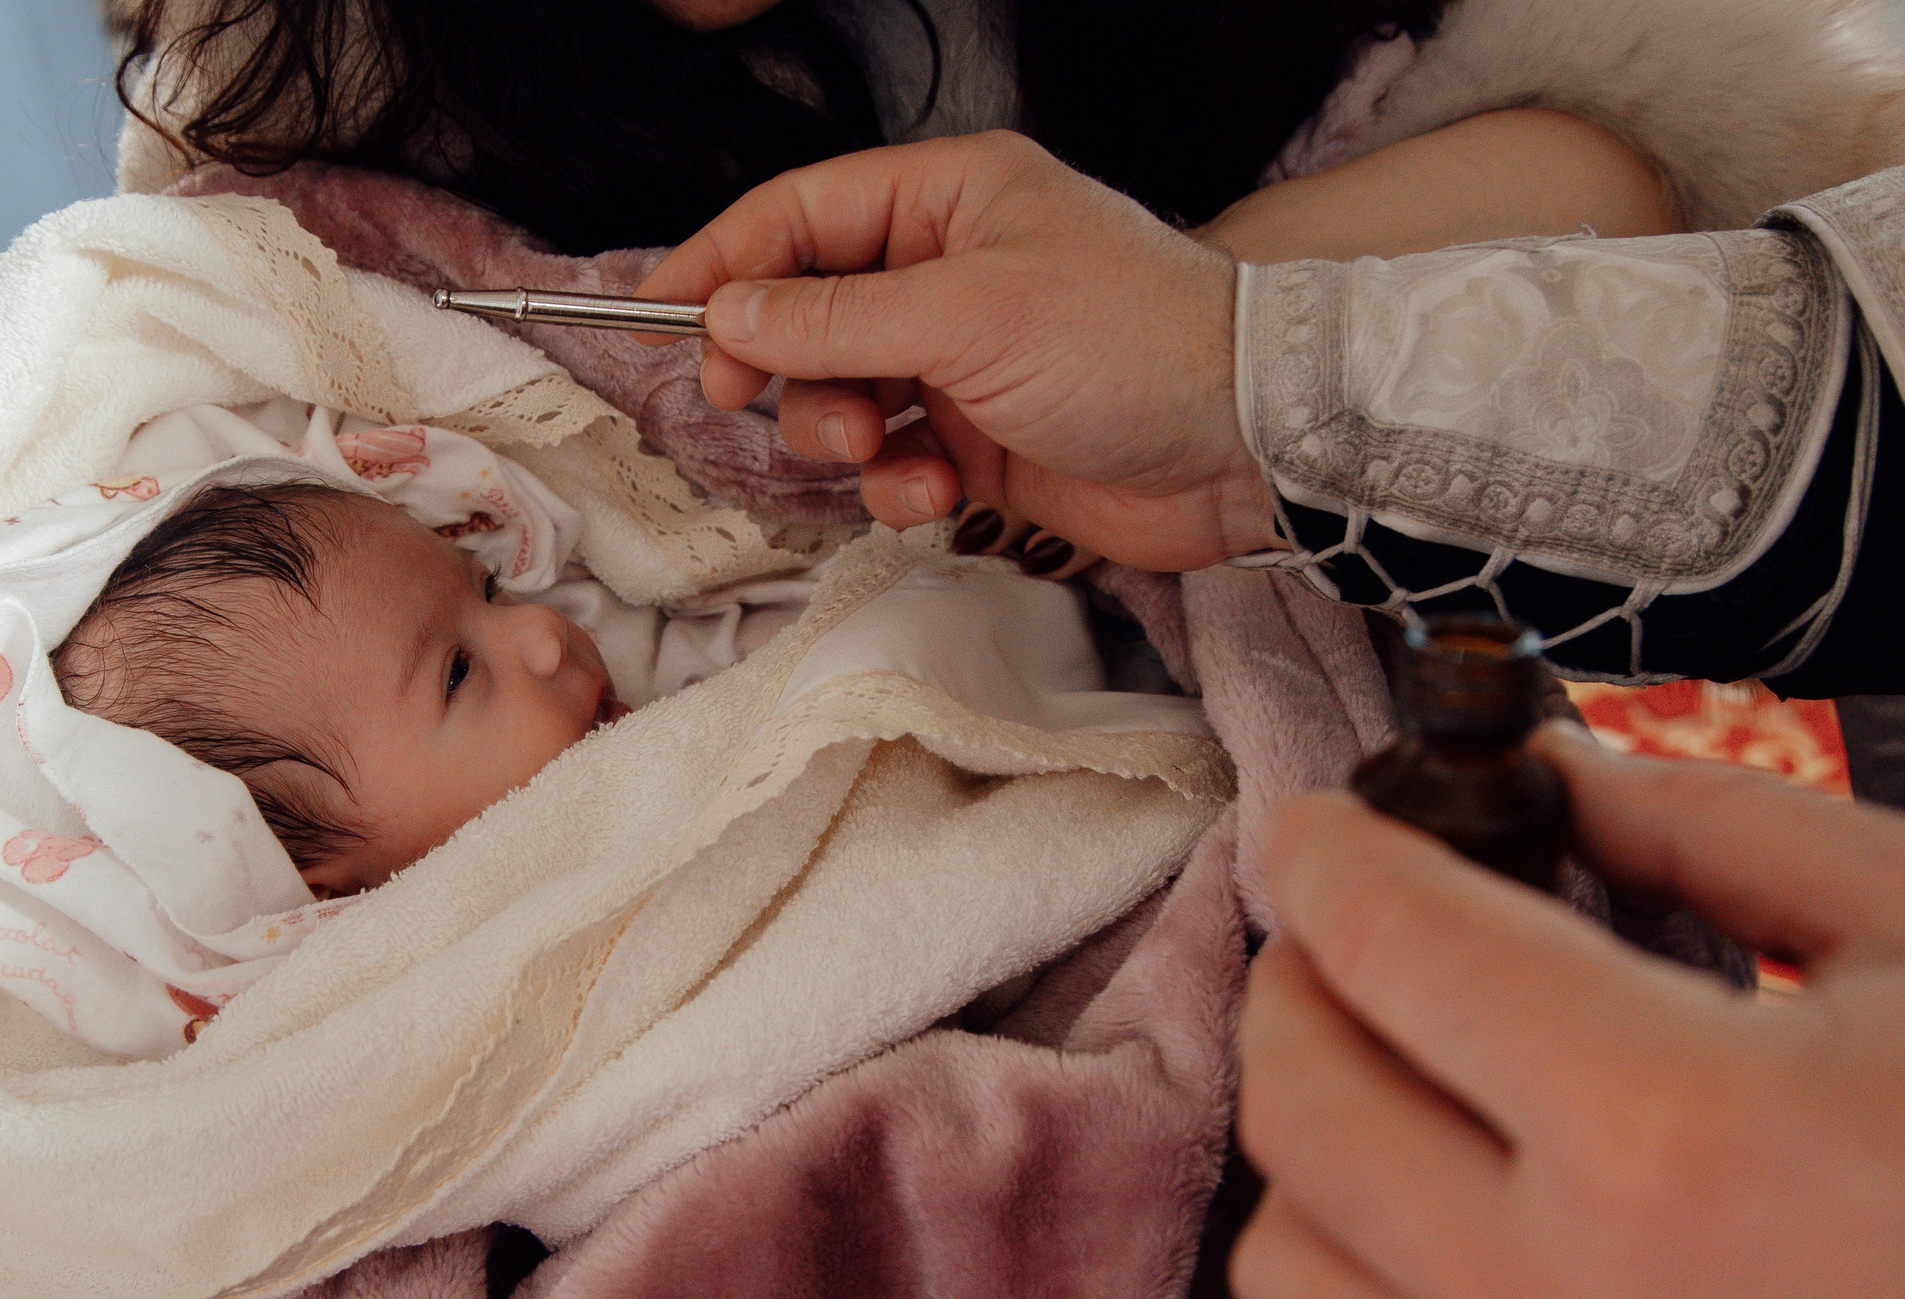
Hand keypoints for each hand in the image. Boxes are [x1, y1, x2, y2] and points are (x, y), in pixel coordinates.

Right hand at [639, 132, 1279, 571]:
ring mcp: (965, 364)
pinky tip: (937, 493)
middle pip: (807, 313)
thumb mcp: (966, 314)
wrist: (1243, 445)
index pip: (800, 214)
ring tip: (885, 454)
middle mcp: (950, 274)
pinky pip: (895, 463)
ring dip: (841, 436)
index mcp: (948, 200)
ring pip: (844, 398)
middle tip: (761, 400)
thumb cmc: (1132, 344)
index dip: (724, 262)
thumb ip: (835, 318)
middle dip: (784, 367)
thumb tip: (730, 313)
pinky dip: (897, 485)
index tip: (661, 316)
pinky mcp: (984, 446)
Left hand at [1233, 730, 1904, 1298]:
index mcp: (1668, 1131)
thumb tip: (1561, 781)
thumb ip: (1719, 830)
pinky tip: (1529, 1266)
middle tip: (1357, 954)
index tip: (1318, 838)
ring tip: (1425, 1110)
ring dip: (1335, 1167)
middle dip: (1301, 994)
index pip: (1389, 952)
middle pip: (1299, 1116)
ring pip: (1300, 1286)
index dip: (1327, 864)